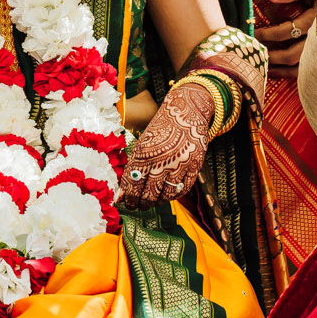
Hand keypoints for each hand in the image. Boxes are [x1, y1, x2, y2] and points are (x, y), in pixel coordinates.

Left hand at [120, 80, 213, 208]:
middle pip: (149, 194)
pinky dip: (175, 194)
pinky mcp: (195, 165)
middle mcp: (161, 160)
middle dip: (142, 204)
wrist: (186, 111)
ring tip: (154, 201)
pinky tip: (168, 193)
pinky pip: (184, 189)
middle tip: (139, 206)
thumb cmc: (160, 128)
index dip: (128, 198)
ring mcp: (180, 163)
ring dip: (158, 202)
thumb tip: (121, 196)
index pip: (132, 184)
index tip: (127, 204)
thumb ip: (132, 169)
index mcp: (144, 153)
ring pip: (167, 195)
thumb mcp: (142, 144)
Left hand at [256, 0, 316, 71]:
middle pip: (291, 55)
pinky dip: (293, 75)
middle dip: (269, 54)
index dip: (267, 34)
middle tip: (252, 51)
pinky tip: (280, 73)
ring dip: (279, 68)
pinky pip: (311, 71)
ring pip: (301, 67)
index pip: (286, 32)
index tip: (252, 32)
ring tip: (261, 65)